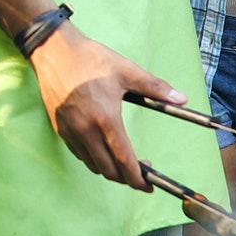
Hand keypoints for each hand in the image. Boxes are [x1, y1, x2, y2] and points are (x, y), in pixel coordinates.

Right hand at [27, 23, 182, 190]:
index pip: (124, 161)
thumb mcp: (127, 70)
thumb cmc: (90, 58)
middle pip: (108, 170)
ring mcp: (70, 131)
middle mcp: (86, 130)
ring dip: (109, 169)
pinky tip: (102, 147)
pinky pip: (78, 154)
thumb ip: (156, 87)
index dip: (138, 179)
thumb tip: (182, 98)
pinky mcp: (59, 128)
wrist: (54, 50)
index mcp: (106, 118)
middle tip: (140, 172)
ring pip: (92, 165)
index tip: (149, 185)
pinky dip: (92, 158)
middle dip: (126, 178)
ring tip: (122, 160)